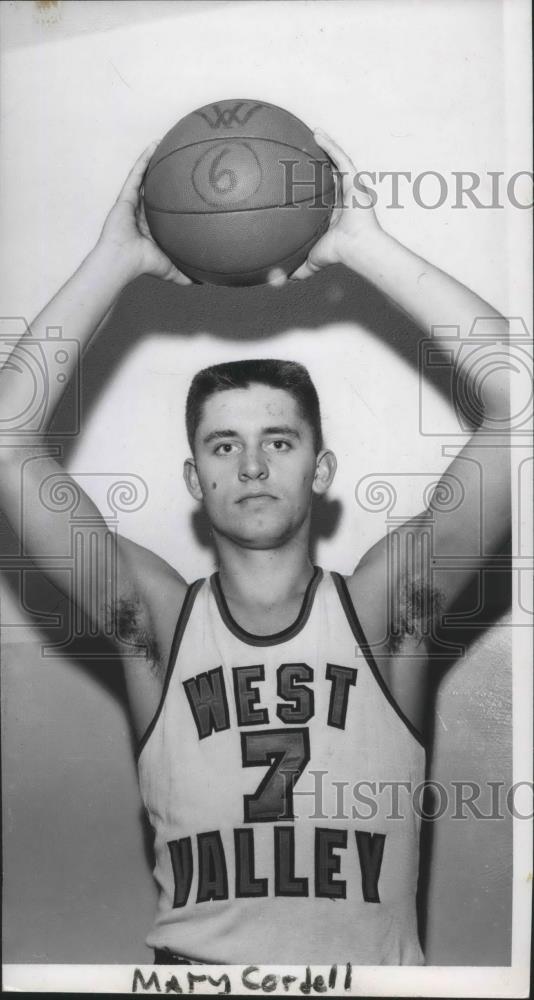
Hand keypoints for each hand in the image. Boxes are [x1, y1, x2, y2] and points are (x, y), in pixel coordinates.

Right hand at [98, 143, 191, 285]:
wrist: (122, 260)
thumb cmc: (143, 265)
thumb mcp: (171, 269)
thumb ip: (186, 274)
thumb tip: (205, 282)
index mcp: (153, 226)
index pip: (166, 208)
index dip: (175, 197)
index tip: (190, 187)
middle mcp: (144, 212)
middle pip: (158, 189)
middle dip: (168, 175)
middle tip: (182, 162)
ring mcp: (134, 203)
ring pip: (146, 177)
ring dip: (155, 160)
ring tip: (167, 143)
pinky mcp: (125, 196)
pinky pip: (136, 173)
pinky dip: (144, 159)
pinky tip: (154, 144)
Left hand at [287, 128, 381, 280]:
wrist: (354, 246)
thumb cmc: (337, 253)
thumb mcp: (310, 262)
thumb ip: (295, 270)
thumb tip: (274, 281)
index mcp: (331, 213)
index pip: (318, 195)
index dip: (307, 186)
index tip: (290, 179)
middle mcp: (340, 198)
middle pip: (326, 175)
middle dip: (315, 163)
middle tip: (298, 153)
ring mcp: (349, 188)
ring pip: (335, 162)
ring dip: (323, 147)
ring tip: (309, 134)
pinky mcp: (355, 180)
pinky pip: (341, 158)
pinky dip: (330, 145)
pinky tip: (317, 134)